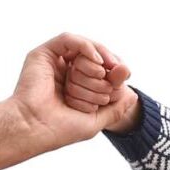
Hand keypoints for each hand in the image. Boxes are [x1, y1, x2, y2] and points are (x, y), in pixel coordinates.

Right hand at [10, 33, 132, 149]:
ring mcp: (53, 62)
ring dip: (99, 55)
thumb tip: (133, 96)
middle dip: (108, 64)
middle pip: (93, 57)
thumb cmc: (60, 129)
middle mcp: (63, 73)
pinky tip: (97, 60)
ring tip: (107, 69)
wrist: (36, 128)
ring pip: (82, 47)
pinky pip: (69, 40)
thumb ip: (114, 110)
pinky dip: (86, 46)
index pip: (98, 71)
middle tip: (118, 73)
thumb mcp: (95, 121)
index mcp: (73, 88)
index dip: (113, 71)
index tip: (124, 77)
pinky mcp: (44, 54)